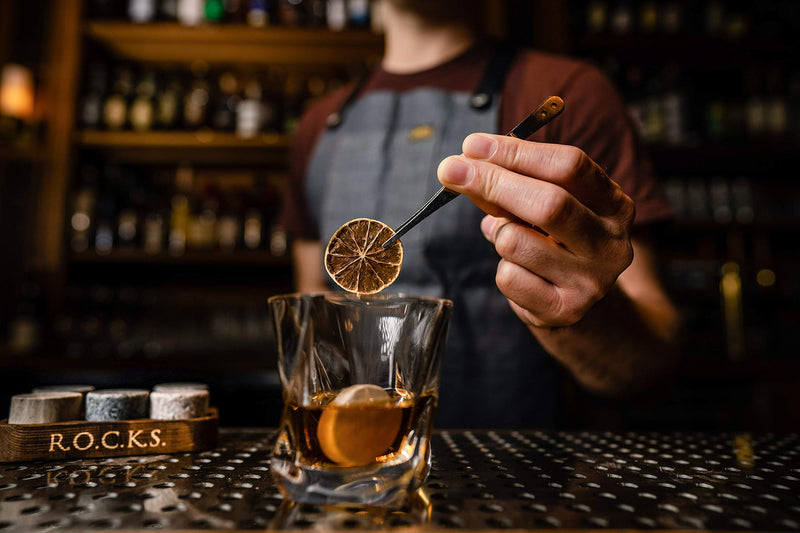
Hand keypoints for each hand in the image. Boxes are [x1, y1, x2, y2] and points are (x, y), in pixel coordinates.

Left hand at [437, 133, 634, 327]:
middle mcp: (611, 243)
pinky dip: (501, 269)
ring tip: (509, 239)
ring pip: (515, 242)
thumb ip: (509, 184)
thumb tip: (461, 166)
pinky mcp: (564, 310)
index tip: (472, 145)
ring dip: (497, 234)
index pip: (569, 166)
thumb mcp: (543, 206)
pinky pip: (508, 277)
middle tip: (450, 170)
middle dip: (492, 182)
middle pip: (549, 203)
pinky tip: (519, 272)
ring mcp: (591, 281)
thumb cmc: (554, 242)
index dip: (516, 152)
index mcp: (614, 204)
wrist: (575, 304)